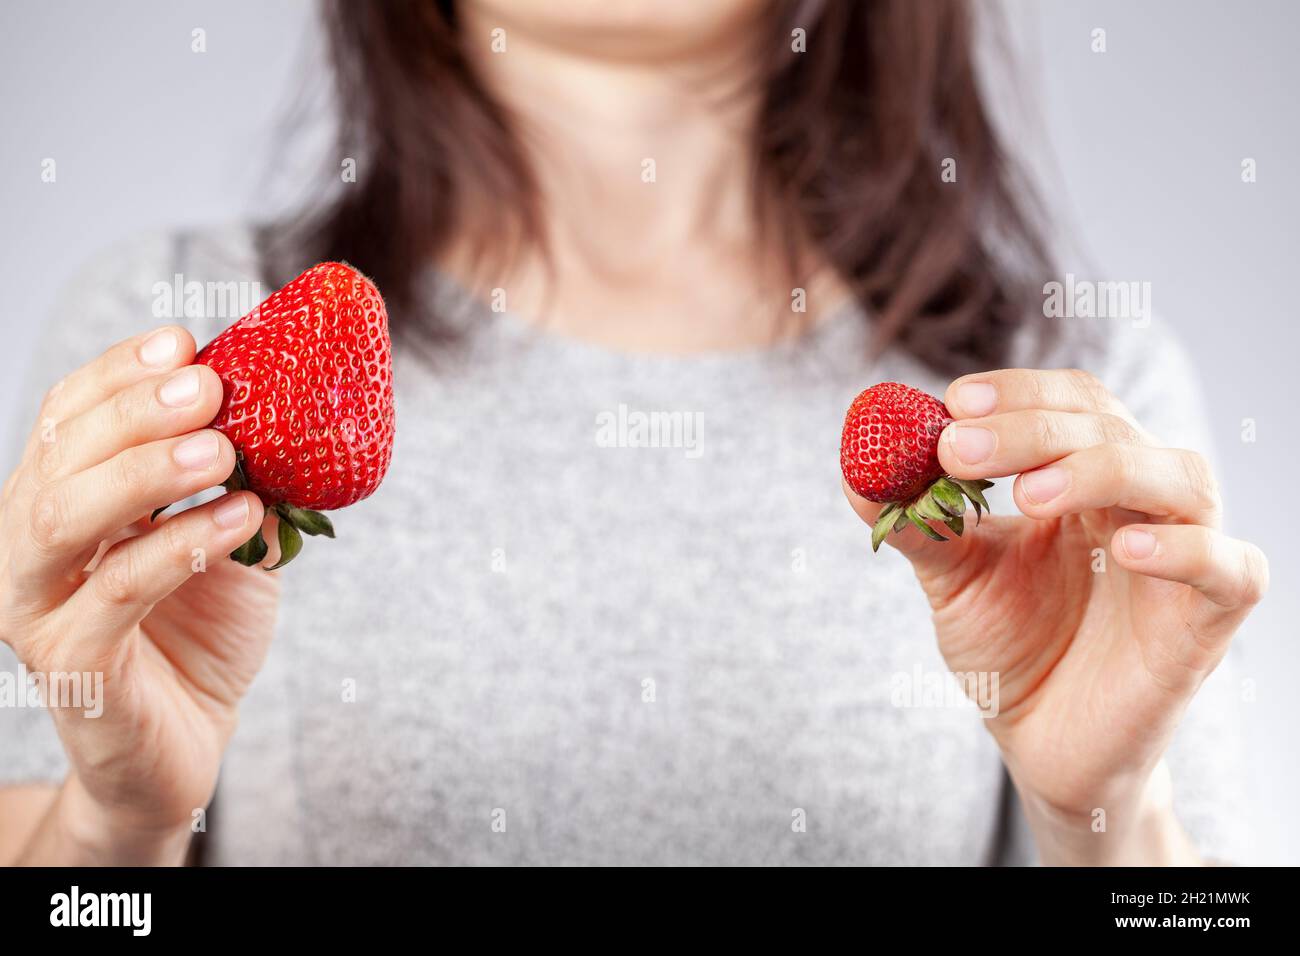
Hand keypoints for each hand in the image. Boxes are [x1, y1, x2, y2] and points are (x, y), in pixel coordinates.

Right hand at [0, 325, 279, 863]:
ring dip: (146, 472)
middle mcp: (28, 545)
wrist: (187, 741)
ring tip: (223, 452)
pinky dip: (181, 545)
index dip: (119, 373)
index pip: (69, 416)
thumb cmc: (200, 632)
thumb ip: (241, 483)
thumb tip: (287, 418)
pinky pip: (118, 590)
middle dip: (136, 411)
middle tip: (210, 389)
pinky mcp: (72, 662)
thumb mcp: (228, 540)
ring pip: (66, 517)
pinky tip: (240, 520)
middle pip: (61, 455)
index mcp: (60, 500)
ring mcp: (39, 605)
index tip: (184, 342)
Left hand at [844, 368, 1267, 863]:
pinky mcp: (1208, 622)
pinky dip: (1184, 549)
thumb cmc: (1010, 649)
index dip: (1021, 392)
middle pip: (1113, 428)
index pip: (1074, 403)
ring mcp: (1182, 560)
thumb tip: (856, 471)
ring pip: (1180, 477)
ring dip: (1102, 469)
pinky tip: (1121, 550)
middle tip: (958, 447)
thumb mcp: (954, 579)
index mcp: (1086, 480)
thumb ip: (920, 524)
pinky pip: (1229, 569)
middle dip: (1033, 428)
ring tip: (1029, 495)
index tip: (955, 401)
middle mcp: (1141, 505)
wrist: (1041, 745)